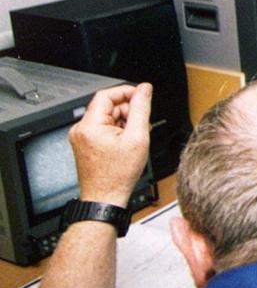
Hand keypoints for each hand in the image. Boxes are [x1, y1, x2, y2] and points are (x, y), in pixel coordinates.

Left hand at [69, 83, 152, 206]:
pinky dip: (118, 131)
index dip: (127, 92)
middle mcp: (81, 129)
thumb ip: (141, 109)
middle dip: (128, 111)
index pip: (107, 95)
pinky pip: (104, 128)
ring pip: (107, 117)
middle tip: (142, 124)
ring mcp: (82, 137)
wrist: (105, 198)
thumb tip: (144, 90)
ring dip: (124, 122)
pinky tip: (127, 142)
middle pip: (108, 106)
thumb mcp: (137, 137)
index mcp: (90, 126)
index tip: (142, 96)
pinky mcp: (86, 144)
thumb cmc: (117, 175)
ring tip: (135, 137)